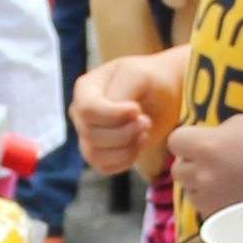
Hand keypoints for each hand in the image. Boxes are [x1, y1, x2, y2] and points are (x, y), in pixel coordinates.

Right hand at [72, 49, 179, 172]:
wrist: (162, 96)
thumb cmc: (150, 80)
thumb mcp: (139, 75)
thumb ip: (123, 89)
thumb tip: (114, 111)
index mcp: (85, 89)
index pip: (87, 110)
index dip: (113, 115)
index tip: (137, 110)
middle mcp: (80, 114)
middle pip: (91, 134)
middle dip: (124, 132)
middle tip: (146, 121)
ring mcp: (87, 135)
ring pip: (95, 154)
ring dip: (126, 148)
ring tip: (144, 132)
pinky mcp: (99, 154)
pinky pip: (104, 167)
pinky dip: (125, 160)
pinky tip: (139, 144)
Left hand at [166, 110, 242, 219]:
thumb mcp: (240, 125)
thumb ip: (212, 134)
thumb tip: (198, 143)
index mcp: (206, 146)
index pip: (175, 141)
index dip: (186, 140)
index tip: (199, 142)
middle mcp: (203, 175)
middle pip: (177, 169)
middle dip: (192, 164)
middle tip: (214, 162)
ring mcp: (210, 199)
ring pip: (189, 191)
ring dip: (200, 184)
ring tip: (226, 179)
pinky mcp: (220, 217)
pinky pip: (204, 208)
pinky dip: (213, 202)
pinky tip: (233, 194)